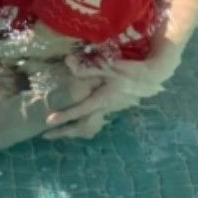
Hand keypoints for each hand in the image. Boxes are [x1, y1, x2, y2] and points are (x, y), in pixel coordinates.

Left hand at [41, 53, 164, 139]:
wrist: (151, 77)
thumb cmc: (129, 70)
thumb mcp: (109, 67)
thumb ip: (88, 67)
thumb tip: (68, 62)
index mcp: (102, 100)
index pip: (79, 110)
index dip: (64, 115)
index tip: (49, 121)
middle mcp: (105, 108)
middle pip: (81, 126)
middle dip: (63, 132)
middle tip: (45, 135)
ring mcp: (109, 110)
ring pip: (88, 126)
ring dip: (72, 130)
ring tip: (57, 132)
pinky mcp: (112, 107)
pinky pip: (94, 120)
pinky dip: (83, 124)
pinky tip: (77, 122)